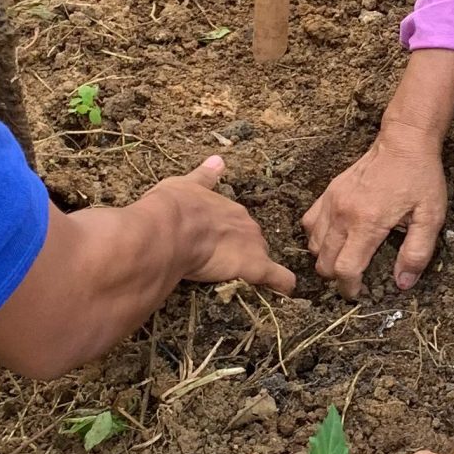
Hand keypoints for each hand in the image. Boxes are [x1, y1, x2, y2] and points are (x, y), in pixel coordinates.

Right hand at [150, 156, 294, 293]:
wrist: (170, 228)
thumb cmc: (172, 207)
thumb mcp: (185, 185)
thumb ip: (204, 176)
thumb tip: (218, 160)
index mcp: (229, 208)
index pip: (238, 222)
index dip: (230, 234)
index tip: (220, 243)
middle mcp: (246, 224)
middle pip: (252, 241)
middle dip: (242, 252)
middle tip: (224, 266)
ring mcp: (253, 245)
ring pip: (263, 258)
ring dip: (256, 268)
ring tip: (244, 283)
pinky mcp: (256, 267)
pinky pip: (279, 278)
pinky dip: (283, 284)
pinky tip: (284, 292)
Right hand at [303, 124, 448, 298]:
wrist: (404, 142)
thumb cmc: (420, 179)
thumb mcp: (430, 218)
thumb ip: (416, 253)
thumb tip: (402, 283)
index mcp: (368, 223)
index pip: (345, 269)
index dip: (350, 287)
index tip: (360, 292)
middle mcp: (343, 214)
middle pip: (324, 262)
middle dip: (337, 277)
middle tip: (355, 276)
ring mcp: (332, 201)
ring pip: (313, 245)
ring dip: (326, 258)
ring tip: (346, 258)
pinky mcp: (328, 192)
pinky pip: (309, 223)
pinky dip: (317, 237)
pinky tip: (334, 237)